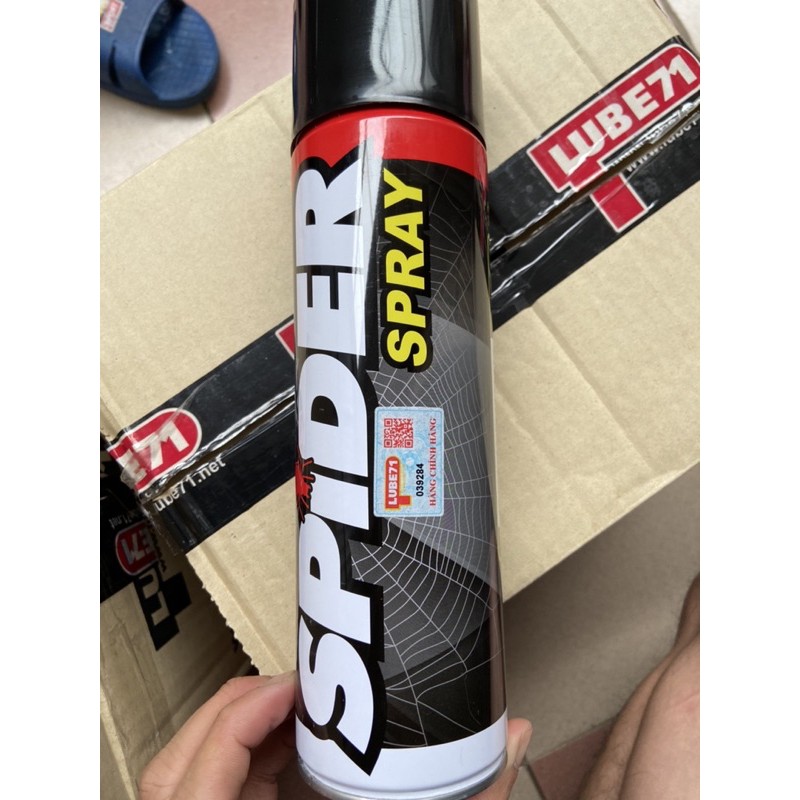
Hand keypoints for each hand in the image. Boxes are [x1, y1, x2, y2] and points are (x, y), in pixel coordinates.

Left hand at [140, 672, 532, 799]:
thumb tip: (514, 733)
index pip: (196, 782)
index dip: (235, 720)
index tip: (290, 688)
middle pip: (174, 769)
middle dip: (232, 710)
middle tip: (297, 686)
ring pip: (179, 777)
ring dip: (234, 728)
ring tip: (294, 707)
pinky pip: (209, 789)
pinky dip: (245, 754)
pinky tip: (291, 743)